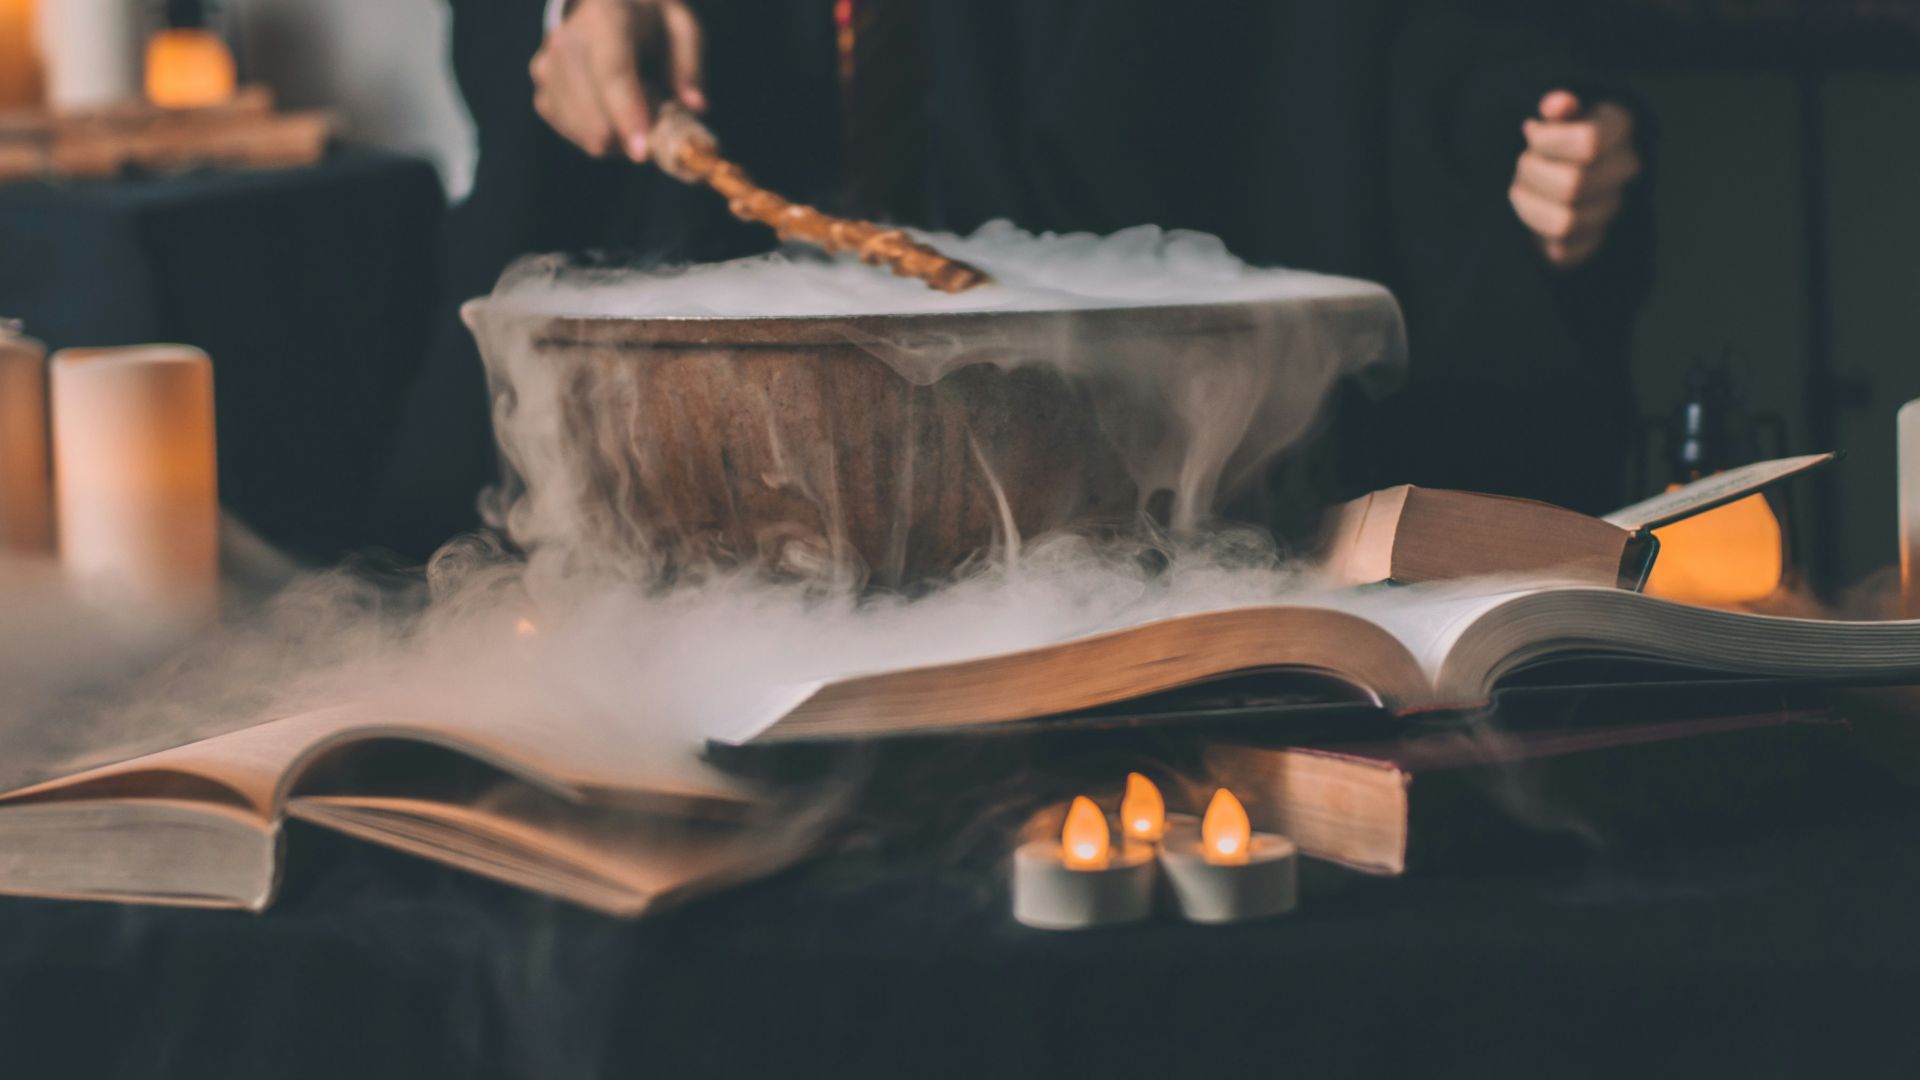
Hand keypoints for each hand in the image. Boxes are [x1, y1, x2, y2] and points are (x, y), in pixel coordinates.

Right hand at [530, 0, 705, 161]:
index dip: (626, 114)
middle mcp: (567, 40)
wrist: (606, 8)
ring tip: (637, 111)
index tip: (642, 153)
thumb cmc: (650, 21)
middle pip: (593, 111)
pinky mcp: (543, 93)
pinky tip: (614, 115)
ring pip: (584, 132)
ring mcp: (548, 68)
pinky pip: (573, 134)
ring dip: (618, 138)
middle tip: (661, 127)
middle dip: (631, 136)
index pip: (612, 71)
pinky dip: (600, 136)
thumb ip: (690, 64)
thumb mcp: (681, 27)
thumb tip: (696, 106)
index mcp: (606, 16)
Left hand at [1508, 90, 1641, 269]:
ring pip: (1564, 222)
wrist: (1569, 171)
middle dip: (1533, 173)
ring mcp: (1612, 208)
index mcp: (1620, 127)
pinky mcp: (1592, 242)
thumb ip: (1558, 106)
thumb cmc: (1559, 136)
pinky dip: (1535, 233)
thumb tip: (1555, 105)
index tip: (1532, 133)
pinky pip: (1561, 251)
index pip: (1588, 144)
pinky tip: (1532, 209)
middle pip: (1572, 185)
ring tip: (1522, 186)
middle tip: (1523, 162)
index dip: (1548, 142)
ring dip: (1529, 204)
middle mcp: (1625, 169)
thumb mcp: (1559, 113)